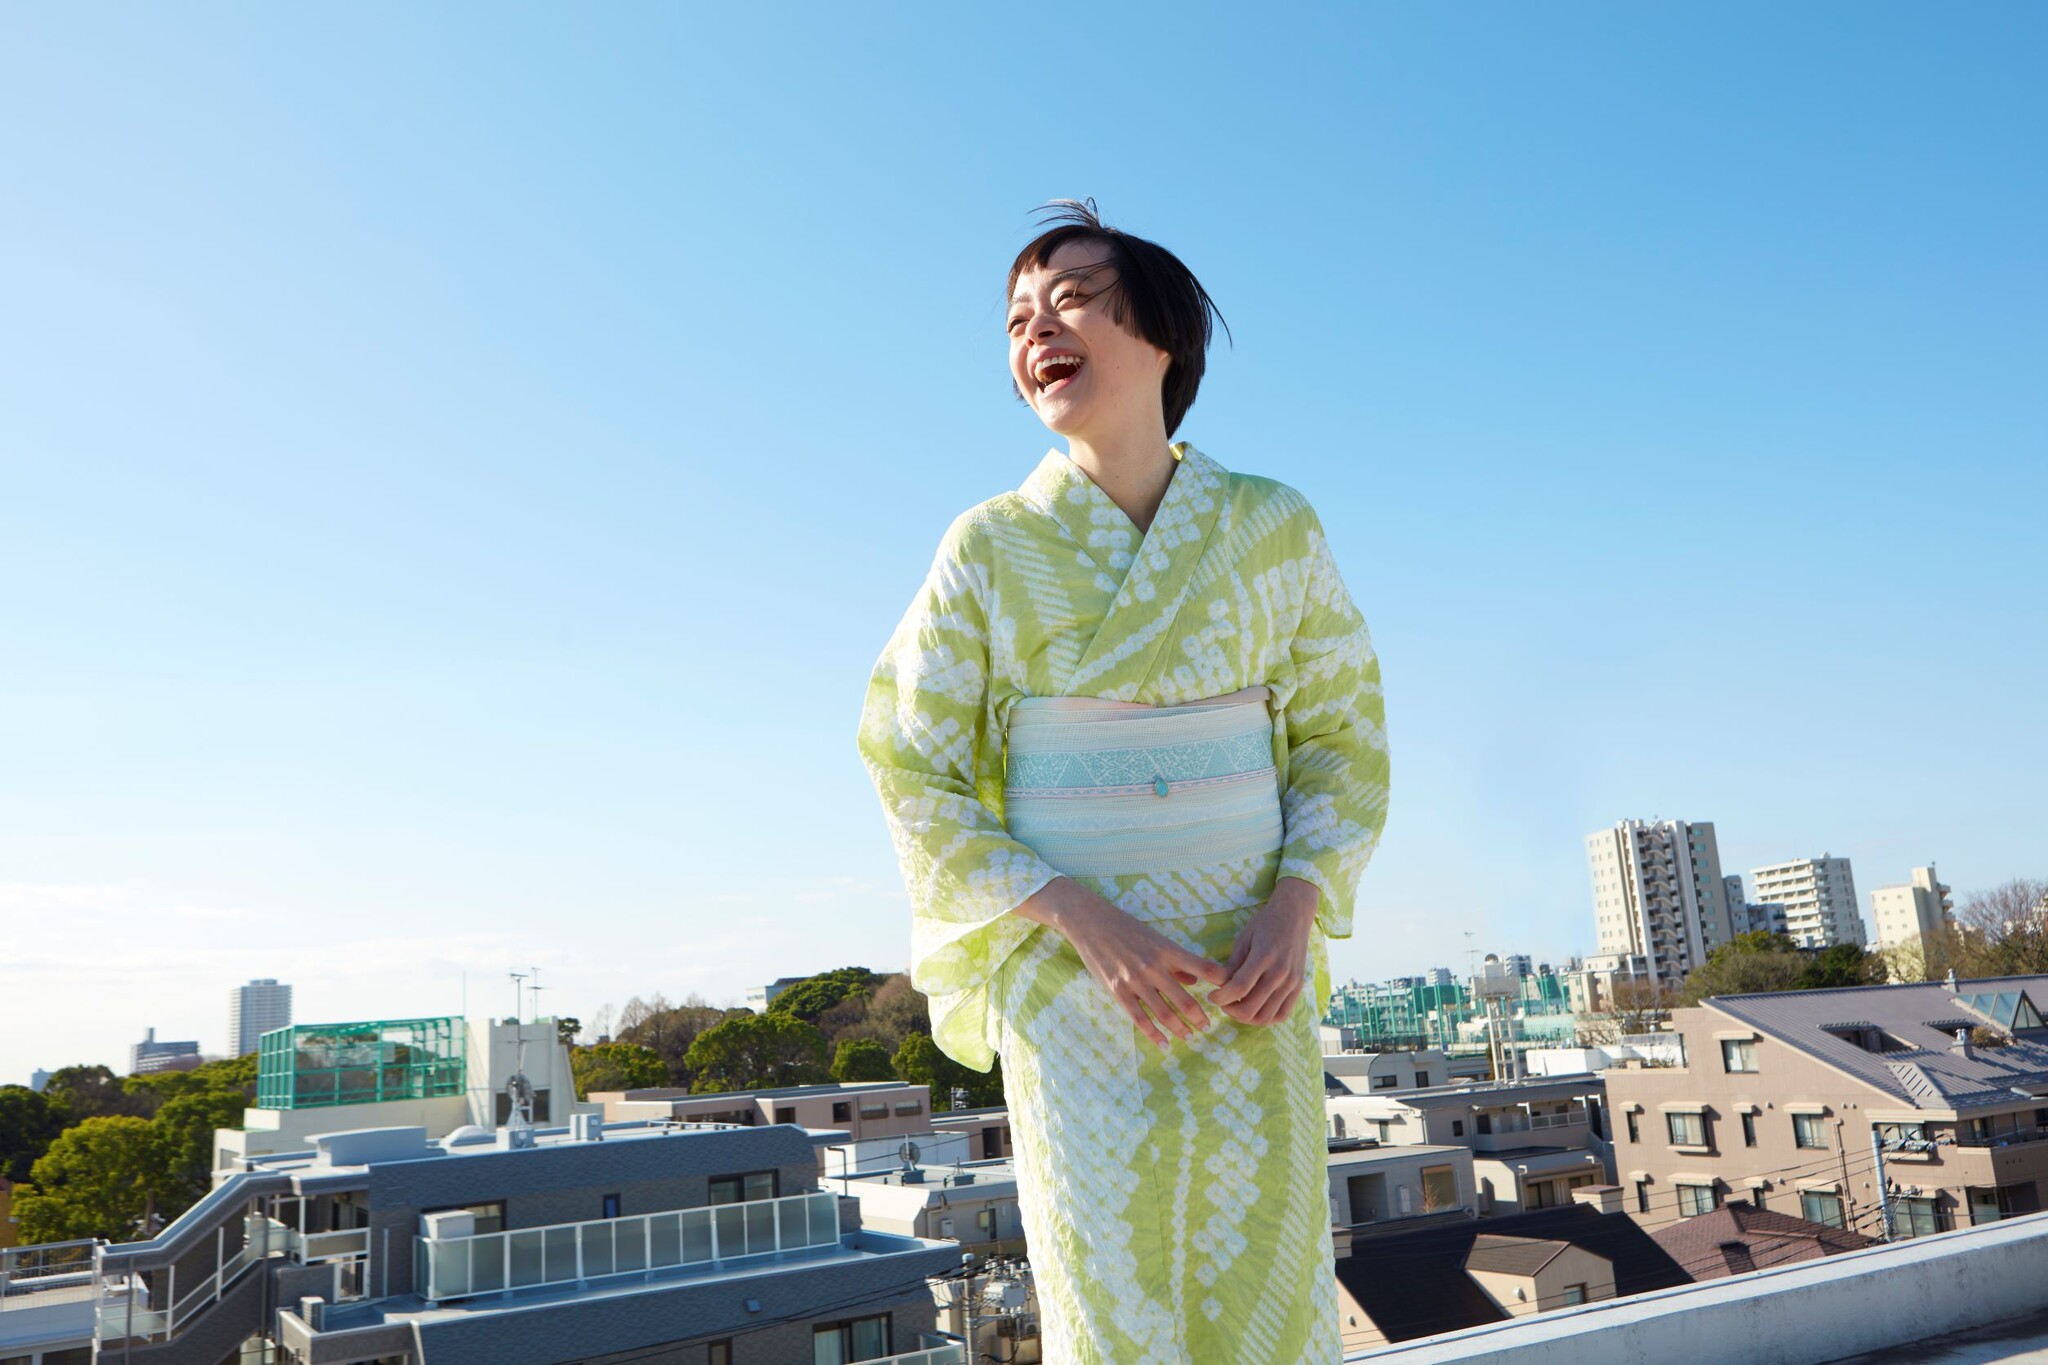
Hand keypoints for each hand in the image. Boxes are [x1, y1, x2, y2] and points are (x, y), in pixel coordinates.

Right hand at [1015, 878, 1228, 1048]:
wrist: (1090, 921)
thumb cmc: (1126, 928)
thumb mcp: (1155, 938)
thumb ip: (1177, 960)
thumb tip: (1196, 980)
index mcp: (1167, 950)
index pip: (1204, 968)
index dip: (1221, 983)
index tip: (1230, 994)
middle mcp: (1154, 966)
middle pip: (1186, 999)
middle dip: (1199, 1017)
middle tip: (1207, 1026)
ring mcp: (1134, 980)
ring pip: (1164, 1012)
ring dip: (1180, 1028)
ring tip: (1189, 1036)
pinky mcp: (1117, 990)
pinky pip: (1139, 1018)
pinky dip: (1153, 1034)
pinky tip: (1163, 1043)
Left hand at [1210, 878, 1318, 1026]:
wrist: (1294, 914)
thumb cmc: (1265, 923)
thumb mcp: (1243, 939)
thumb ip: (1233, 965)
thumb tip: (1219, 987)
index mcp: (1263, 956)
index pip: (1238, 988)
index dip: (1220, 997)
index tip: (1212, 996)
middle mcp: (1280, 973)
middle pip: (1250, 1008)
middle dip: (1230, 1010)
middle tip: (1222, 1002)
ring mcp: (1291, 982)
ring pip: (1265, 1017)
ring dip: (1246, 1018)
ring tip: (1236, 1006)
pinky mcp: (1298, 987)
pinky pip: (1282, 1015)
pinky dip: (1265, 1018)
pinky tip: (1254, 1009)